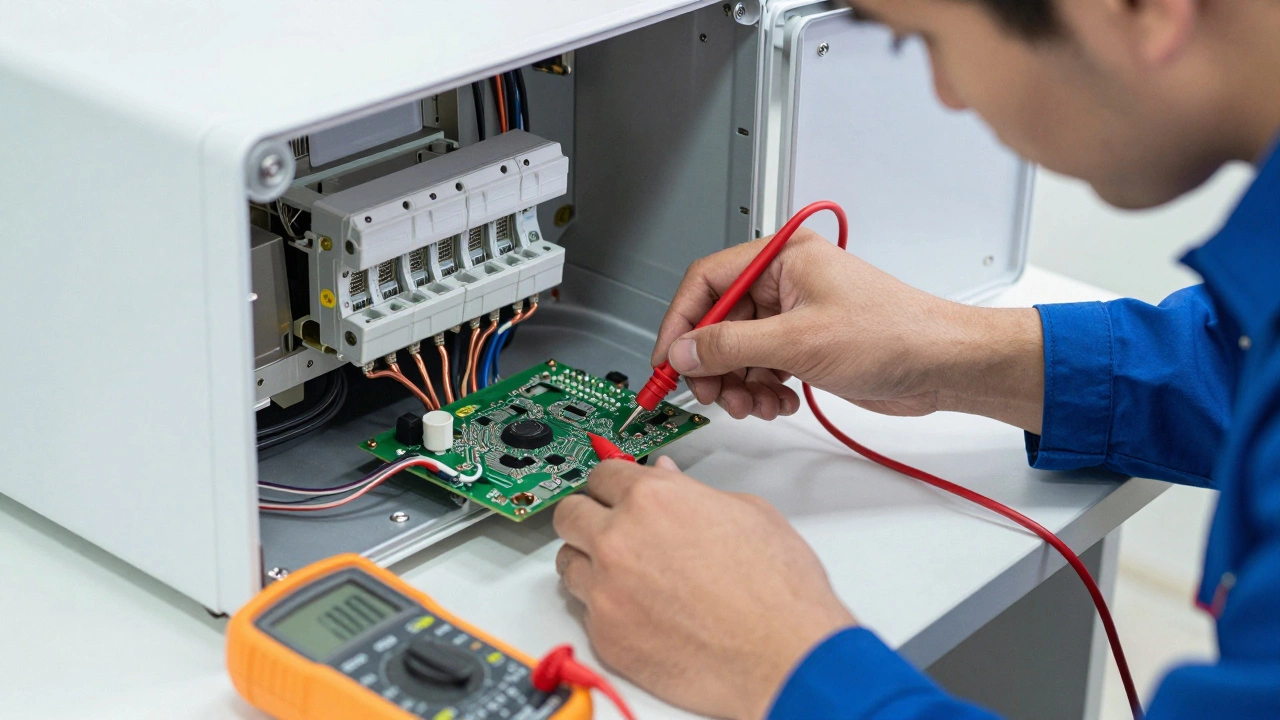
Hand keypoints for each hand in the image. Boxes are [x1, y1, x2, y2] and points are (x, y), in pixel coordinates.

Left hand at [553, 457, 855, 719]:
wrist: (785, 655)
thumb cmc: (778, 589)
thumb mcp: (746, 513)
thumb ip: (691, 491)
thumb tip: (667, 478)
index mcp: (653, 499)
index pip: (601, 474)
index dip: (611, 483)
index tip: (612, 491)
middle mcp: (619, 540)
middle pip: (569, 514)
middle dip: (588, 516)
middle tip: (608, 527)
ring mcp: (607, 591)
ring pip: (568, 564)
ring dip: (589, 562)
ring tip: (626, 573)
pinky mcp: (606, 636)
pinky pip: (586, 611)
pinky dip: (605, 607)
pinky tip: (640, 610)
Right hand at [655, 230, 1045, 432]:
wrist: (941, 365)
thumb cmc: (894, 334)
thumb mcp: (798, 341)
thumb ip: (731, 347)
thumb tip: (684, 352)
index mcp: (781, 257)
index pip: (706, 281)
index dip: (680, 321)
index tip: (667, 360)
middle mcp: (784, 281)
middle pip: (718, 321)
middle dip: (713, 363)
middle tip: (711, 393)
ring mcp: (795, 314)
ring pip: (738, 351)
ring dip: (740, 384)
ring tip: (755, 403)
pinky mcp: (805, 344)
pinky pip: (762, 367)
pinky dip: (762, 389)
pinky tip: (781, 401)